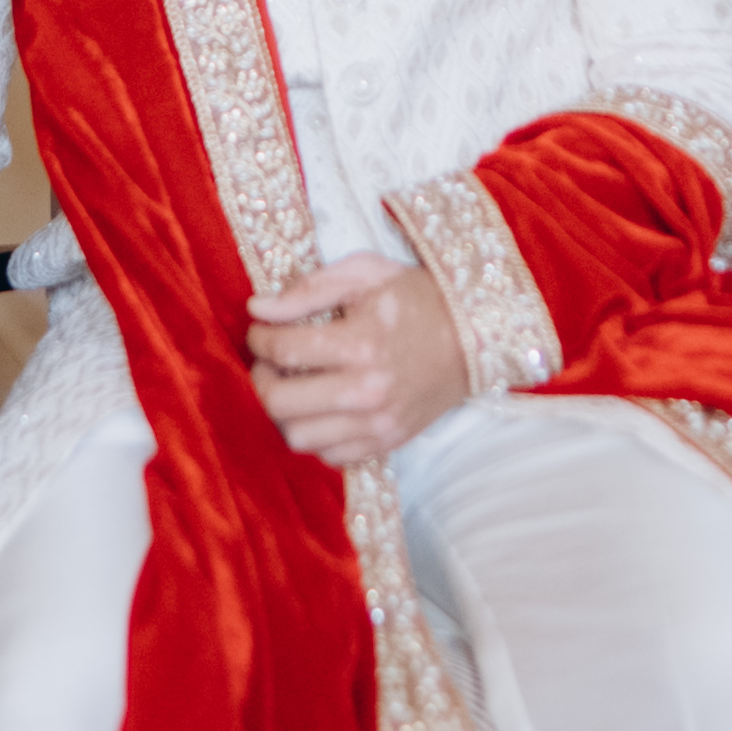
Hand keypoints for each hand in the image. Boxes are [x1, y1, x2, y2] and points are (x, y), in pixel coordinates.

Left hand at [245, 252, 470, 468]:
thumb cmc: (417, 298)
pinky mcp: (387, 442)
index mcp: (361, 344)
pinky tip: (320, 408)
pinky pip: (329, 456)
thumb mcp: (365, 274)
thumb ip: (307, 290)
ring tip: (292, 386)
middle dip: (262, 378)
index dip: (259, 339)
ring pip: (299, 437)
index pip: (284, 350)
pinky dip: (315, 435)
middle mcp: (367, 391)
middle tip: (267, 362)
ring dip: (284, 412)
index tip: (260, 330)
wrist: (474, 337)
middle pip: (280, 403)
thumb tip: (257, 308)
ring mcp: (378, 423)